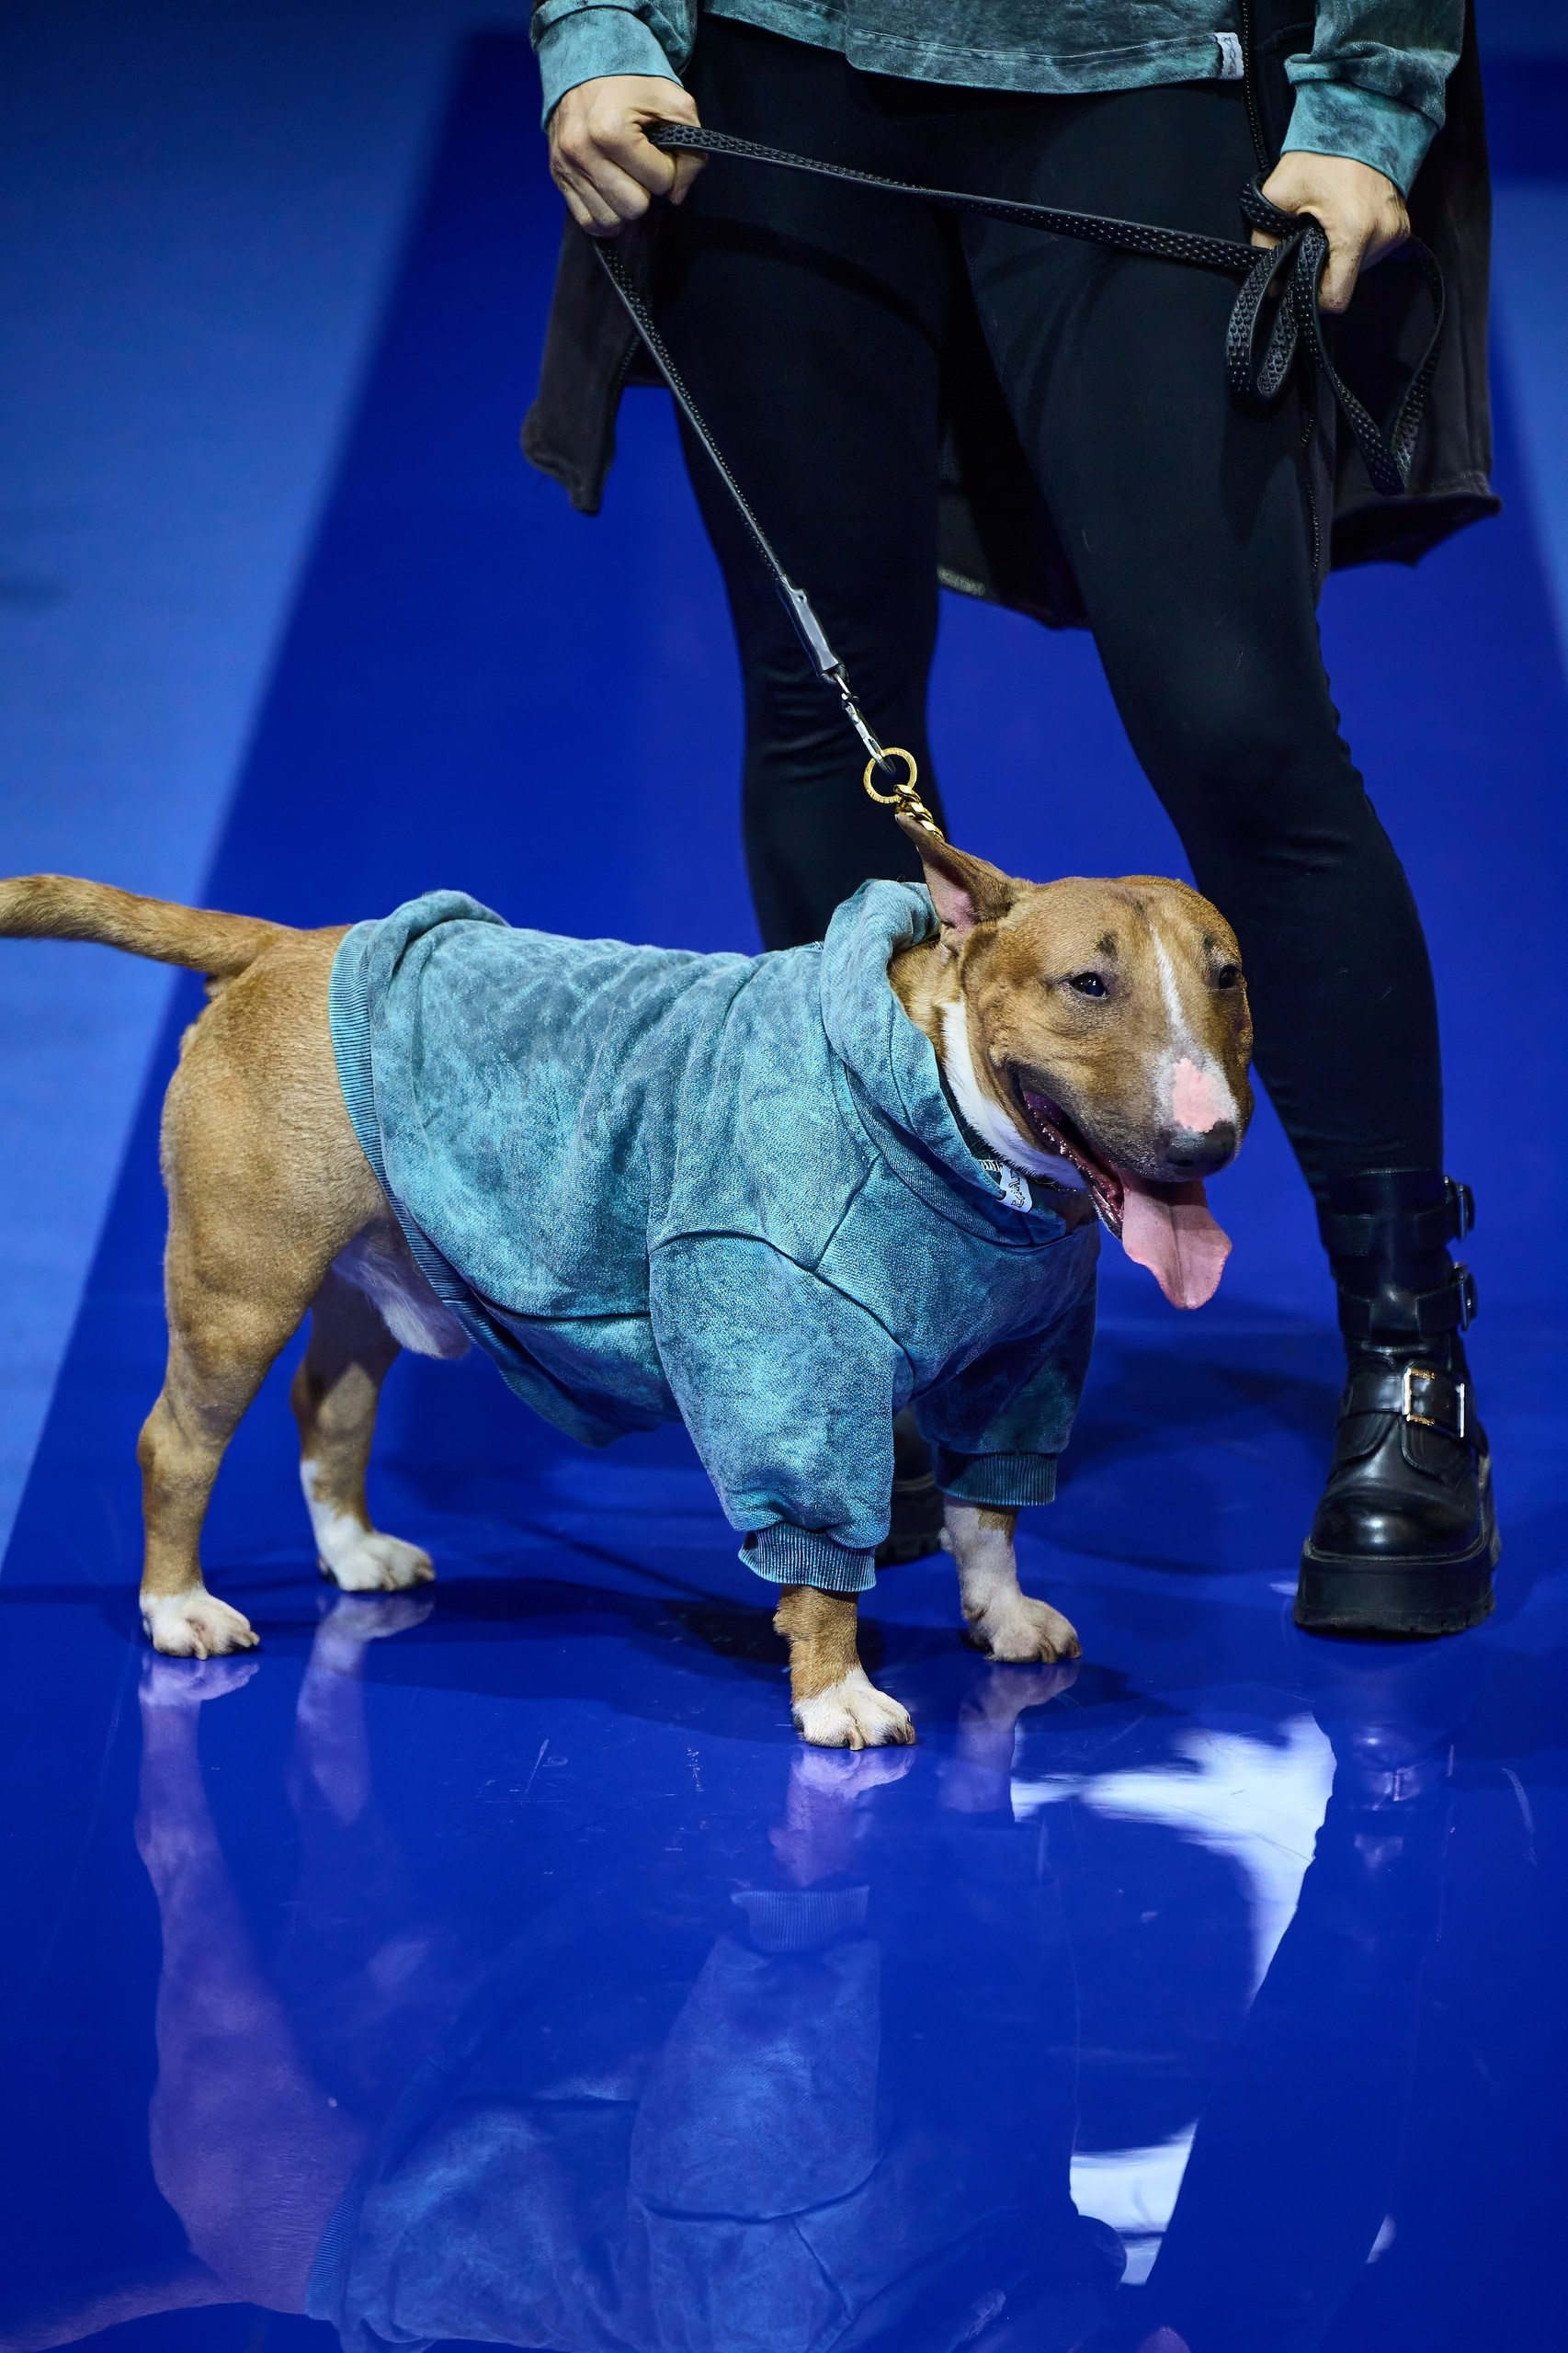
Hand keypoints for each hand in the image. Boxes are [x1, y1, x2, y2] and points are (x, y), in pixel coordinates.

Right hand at [549, 74, 704, 236]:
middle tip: (642, 166)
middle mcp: (583, 151)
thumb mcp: (674, 102)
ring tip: (626, 179)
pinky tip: (612, 195)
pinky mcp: (557, 176)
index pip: (660, 182)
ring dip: (625, 206)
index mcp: (611, 130)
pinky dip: (605, 215)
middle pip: (634, 207)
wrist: (586, 63)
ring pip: (610, 221)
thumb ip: (691, 149)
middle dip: (646, 190)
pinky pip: (587, 222)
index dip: (668, 168)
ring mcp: (566, 166)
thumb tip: (677, 195)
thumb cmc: (633, 83)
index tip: (658, 149)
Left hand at [1253, 152, 1408, 312]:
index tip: (1299, 278)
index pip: (1335, 298)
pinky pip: (1374, 253)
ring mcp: (1396, 233)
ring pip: (1359, 270)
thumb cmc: (1319, 155)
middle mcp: (1382, 237)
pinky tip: (1346, 221)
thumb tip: (1269, 279)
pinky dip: (1356, 246)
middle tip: (1312, 239)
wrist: (1360, 121)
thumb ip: (1265, 241)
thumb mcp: (1278, 196)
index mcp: (1354, 233)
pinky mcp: (1403, 227)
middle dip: (1325, 270)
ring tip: (1330, 225)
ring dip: (1341, 257)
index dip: (1312, 296)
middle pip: (1346, 282)